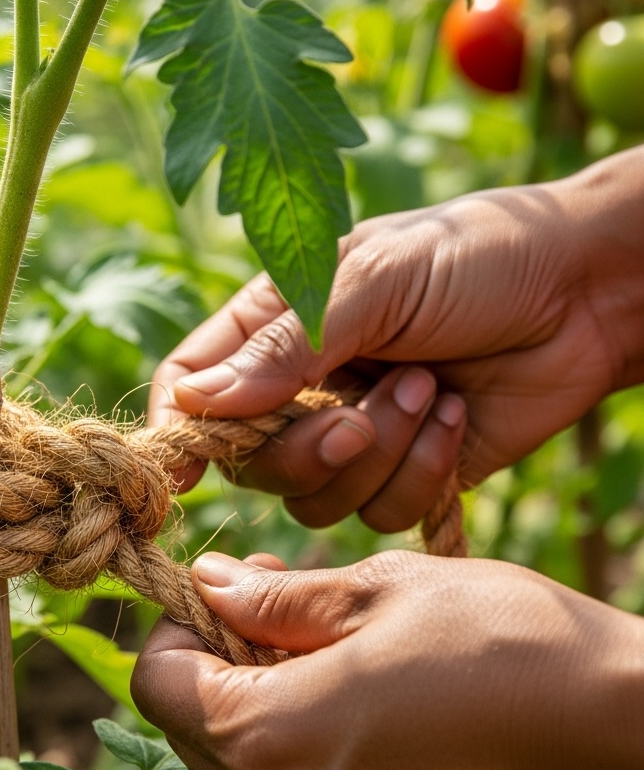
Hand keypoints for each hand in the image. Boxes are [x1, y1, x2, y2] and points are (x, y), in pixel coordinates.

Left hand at [131, 551, 643, 769]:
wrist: (634, 741)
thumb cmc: (508, 646)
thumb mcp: (380, 591)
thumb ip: (275, 598)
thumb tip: (209, 584)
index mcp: (269, 740)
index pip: (156, 683)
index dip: (177, 625)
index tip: (226, 587)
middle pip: (194, 729)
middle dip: (218, 660)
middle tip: (281, 601)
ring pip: (247, 766)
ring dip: (263, 701)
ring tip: (333, 645)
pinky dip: (308, 747)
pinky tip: (368, 702)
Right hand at [150, 148, 643, 530]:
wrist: (588, 293)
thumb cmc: (477, 257)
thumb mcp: (376, 278)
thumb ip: (286, 344)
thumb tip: (197, 404)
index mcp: (276, 327)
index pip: (192, 388)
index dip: (181, 433)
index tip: (184, 473)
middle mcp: (302, 389)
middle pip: (250, 463)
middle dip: (306, 450)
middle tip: (361, 413)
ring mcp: (352, 436)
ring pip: (314, 500)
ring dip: (379, 453)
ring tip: (431, 389)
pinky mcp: (404, 474)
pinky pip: (379, 513)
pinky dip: (421, 472)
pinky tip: (457, 416)